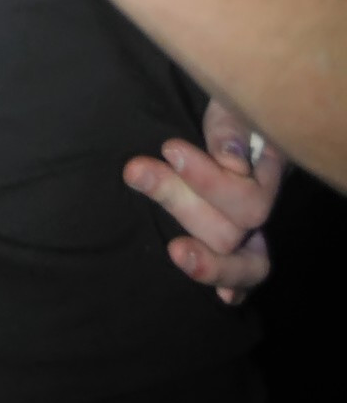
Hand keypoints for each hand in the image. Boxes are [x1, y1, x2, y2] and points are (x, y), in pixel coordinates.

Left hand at [124, 98, 282, 304]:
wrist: (234, 107)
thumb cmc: (231, 102)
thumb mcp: (229, 101)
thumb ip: (230, 128)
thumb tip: (231, 161)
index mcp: (267, 170)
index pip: (249, 197)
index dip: (208, 181)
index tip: (168, 148)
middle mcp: (262, 203)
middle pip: (232, 230)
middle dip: (180, 201)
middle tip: (136, 170)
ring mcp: (251, 226)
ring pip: (240, 259)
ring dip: (206, 261)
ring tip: (175, 253)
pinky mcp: (236, 239)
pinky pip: (244, 274)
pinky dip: (234, 286)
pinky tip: (225, 301)